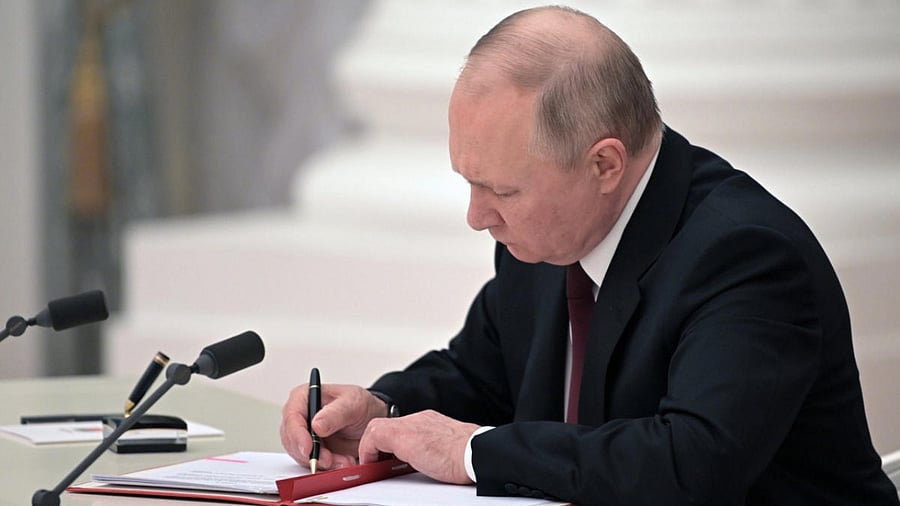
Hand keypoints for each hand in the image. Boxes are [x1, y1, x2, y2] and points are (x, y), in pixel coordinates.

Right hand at [280, 383, 386, 469]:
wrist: (371, 420)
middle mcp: (300, 416)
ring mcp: (304, 434)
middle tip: (329, 460)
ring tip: (343, 460)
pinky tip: (341, 462)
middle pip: (292, 440)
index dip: (297, 435)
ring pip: (301, 455)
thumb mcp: (353, 404)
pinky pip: (311, 463)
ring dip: (320, 462)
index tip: (308, 449)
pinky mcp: (311, 450)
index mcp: (304, 396)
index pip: (292, 417)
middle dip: (310, 454)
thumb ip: (335, 414)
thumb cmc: (360, 405)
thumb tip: (316, 425)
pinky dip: (326, 467)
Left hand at [358, 410, 478, 484]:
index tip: (388, 461)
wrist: (475, 452)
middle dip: (378, 446)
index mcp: (430, 422)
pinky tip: (374, 467)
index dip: (391, 445)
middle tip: (376, 465)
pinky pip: (373, 437)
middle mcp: (419, 419)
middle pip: (387, 427)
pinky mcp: (401, 435)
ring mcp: (410, 424)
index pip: (402, 428)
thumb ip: (433, 451)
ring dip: (372, 449)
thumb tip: (430, 466)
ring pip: (378, 429)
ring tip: (374, 467)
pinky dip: (369, 452)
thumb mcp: (448, 449)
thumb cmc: (468, 456)